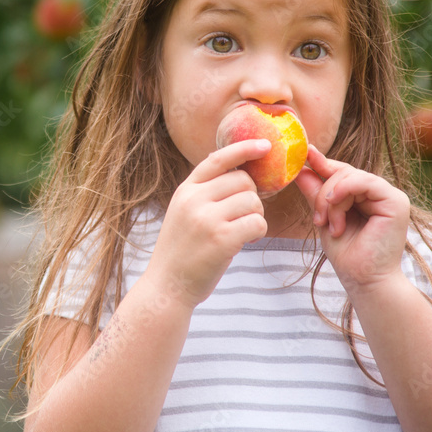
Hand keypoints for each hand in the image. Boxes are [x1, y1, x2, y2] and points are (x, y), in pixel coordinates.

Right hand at [149, 139, 270, 307]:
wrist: (167, 286)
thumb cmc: (181, 252)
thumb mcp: (183, 214)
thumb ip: (204, 194)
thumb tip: (241, 174)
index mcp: (185, 190)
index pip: (218, 159)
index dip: (244, 149)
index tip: (265, 145)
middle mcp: (194, 200)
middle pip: (243, 181)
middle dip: (252, 197)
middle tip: (244, 216)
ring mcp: (207, 219)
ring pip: (253, 202)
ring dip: (256, 216)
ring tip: (242, 231)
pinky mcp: (222, 239)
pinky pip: (257, 223)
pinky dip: (258, 232)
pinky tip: (247, 241)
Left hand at [294, 145, 409, 295]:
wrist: (364, 280)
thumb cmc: (347, 255)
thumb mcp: (324, 218)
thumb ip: (316, 194)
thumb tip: (301, 169)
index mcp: (365, 197)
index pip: (342, 172)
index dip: (323, 163)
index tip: (305, 153)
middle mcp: (379, 194)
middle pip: (344, 172)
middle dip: (323, 193)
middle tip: (318, 219)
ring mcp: (390, 196)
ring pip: (350, 176)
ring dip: (331, 200)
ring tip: (330, 225)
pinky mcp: (396, 201)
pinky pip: (364, 181)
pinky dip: (344, 191)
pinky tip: (335, 208)